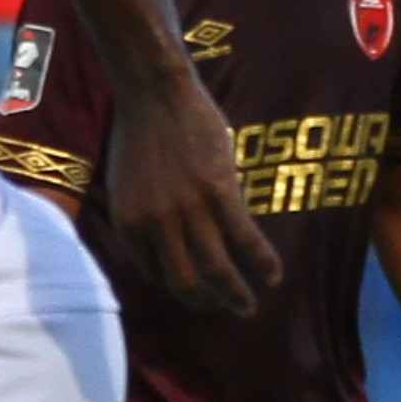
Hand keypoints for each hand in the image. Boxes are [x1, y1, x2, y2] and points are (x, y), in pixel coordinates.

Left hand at [106, 72, 277, 316]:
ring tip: (248, 307)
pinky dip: (262, 262)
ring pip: (216, 270)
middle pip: (186, 282)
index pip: (155, 273)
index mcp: (130, 224)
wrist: (154, 92)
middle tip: (226, 309)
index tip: (197, 289)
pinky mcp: (219, 193)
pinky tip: (274, 274)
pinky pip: (245, 240)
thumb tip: (159, 243)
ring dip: (236, 295)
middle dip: (208, 303)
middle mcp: (157, 225)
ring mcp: (189, 210)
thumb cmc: (140, 132)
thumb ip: (141, 216)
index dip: (178, 285)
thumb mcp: (126, 184)